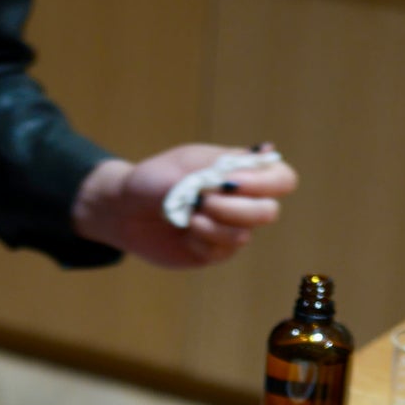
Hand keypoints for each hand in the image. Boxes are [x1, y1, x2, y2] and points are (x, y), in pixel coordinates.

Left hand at [71, 143, 297, 270]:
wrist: (123, 210)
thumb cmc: (154, 180)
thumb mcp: (186, 165)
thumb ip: (226, 165)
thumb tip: (269, 152)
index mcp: (240, 172)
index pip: (281, 178)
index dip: (265, 183)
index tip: (231, 183)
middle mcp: (242, 201)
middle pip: (268, 212)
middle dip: (235, 208)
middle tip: (202, 202)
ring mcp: (229, 229)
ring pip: (243, 234)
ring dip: (212, 224)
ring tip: (188, 216)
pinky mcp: (214, 252)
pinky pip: (222, 251)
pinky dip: (201, 238)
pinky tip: (185, 231)